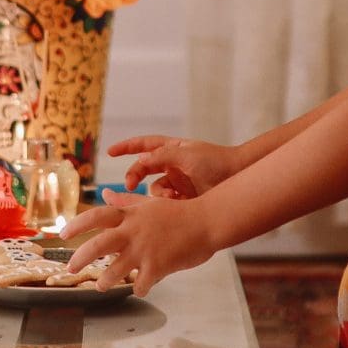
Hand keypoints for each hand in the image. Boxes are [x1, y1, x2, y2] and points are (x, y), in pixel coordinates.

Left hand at [63, 188, 215, 297]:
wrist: (207, 221)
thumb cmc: (180, 213)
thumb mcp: (149, 204)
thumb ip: (126, 201)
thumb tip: (105, 195)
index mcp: (130, 215)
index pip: (96, 217)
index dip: (76, 225)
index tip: (62, 234)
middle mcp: (133, 231)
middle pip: (98, 245)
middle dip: (80, 258)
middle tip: (70, 268)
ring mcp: (144, 249)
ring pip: (115, 270)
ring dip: (104, 280)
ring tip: (100, 285)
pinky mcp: (157, 266)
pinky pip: (141, 284)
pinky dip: (139, 288)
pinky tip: (139, 289)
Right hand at [107, 133, 241, 198]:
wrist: (237, 177)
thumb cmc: (215, 161)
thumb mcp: (186, 155)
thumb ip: (162, 156)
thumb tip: (141, 160)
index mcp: (172, 149)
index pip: (144, 145)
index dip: (127, 148)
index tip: (110, 152)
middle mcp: (172, 165)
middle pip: (144, 169)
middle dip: (134, 176)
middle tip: (129, 184)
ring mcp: (177, 182)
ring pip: (155, 189)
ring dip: (158, 193)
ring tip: (170, 196)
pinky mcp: (183, 198)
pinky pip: (166, 202)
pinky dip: (168, 203)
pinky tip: (178, 203)